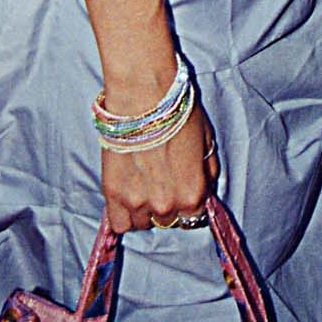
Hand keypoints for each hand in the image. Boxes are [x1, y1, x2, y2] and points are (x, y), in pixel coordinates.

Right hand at [100, 102, 217, 233]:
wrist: (144, 98)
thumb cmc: (178, 113)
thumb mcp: (207, 141)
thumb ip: (208, 171)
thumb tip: (206, 185)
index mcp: (192, 194)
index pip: (193, 217)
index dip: (188, 201)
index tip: (181, 188)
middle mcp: (166, 205)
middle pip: (167, 220)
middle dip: (167, 204)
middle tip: (161, 180)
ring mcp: (137, 203)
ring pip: (143, 223)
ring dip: (144, 209)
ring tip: (143, 185)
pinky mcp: (113, 195)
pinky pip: (118, 223)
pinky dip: (123, 214)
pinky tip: (127, 197)